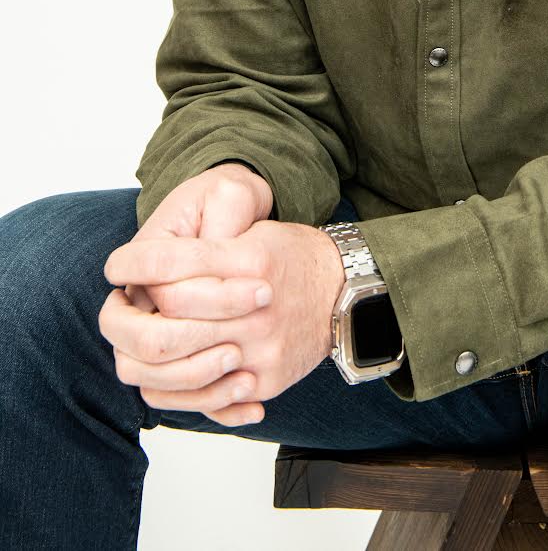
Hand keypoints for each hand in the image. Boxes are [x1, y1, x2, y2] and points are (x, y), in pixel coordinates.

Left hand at [100, 216, 344, 428]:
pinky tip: (162, 372)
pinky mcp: (262, 382)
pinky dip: (171, 389)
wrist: (346, 293)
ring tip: (131, 343)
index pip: (171, 265)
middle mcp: (252, 309)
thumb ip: (205, 248)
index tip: (116, 265)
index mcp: (247, 261)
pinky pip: (201, 400)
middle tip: (114, 308)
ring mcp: (257, 350)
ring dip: (139, 357)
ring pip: (172, 371)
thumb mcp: (254, 233)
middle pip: (162, 328)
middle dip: (123, 319)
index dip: (133, 264)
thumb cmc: (293, 257)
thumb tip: (146, 266)